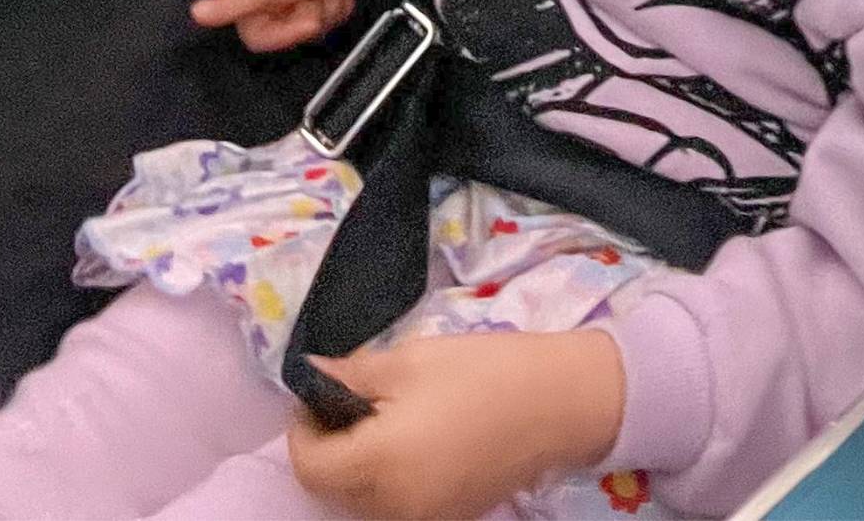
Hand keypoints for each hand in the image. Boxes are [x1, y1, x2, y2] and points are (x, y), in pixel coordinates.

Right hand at [190, 0, 392, 51]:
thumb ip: (232, 2)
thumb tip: (193, 14)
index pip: (254, 34)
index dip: (280, 35)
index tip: (303, 23)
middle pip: (285, 32)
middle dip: (308, 18)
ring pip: (312, 25)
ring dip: (328, 8)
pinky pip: (331, 14)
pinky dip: (341, 0)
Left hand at [287, 329, 628, 520]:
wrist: (558, 402)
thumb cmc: (482, 372)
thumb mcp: (411, 359)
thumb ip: (351, 374)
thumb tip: (309, 374)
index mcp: (378, 464)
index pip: (308, 464)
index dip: (304, 427)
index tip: (322, 392)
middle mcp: (391, 508)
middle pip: (332, 486)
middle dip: (332, 444)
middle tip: (357, 397)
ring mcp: (421, 520)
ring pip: (362, 499)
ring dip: (360, 462)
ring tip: (391, 416)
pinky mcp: (447, 519)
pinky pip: (396, 504)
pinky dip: (392, 477)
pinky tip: (420, 439)